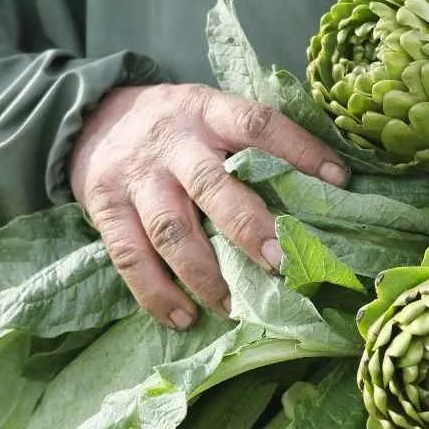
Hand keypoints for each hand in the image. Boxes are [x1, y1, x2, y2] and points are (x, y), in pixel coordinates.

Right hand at [69, 83, 347, 329]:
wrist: (90, 118)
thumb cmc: (175, 127)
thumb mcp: (210, 114)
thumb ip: (248, 145)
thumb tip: (320, 189)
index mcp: (208, 112)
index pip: (257, 124)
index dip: (299, 149)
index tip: (338, 181)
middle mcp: (172, 143)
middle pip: (211, 185)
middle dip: (248, 227)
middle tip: (280, 263)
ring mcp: (136, 178)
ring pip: (170, 229)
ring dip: (204, 274)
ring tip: (233, 306)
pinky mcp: (105, 209)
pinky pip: (130, 257)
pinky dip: (156, 293)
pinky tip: (184, 316)